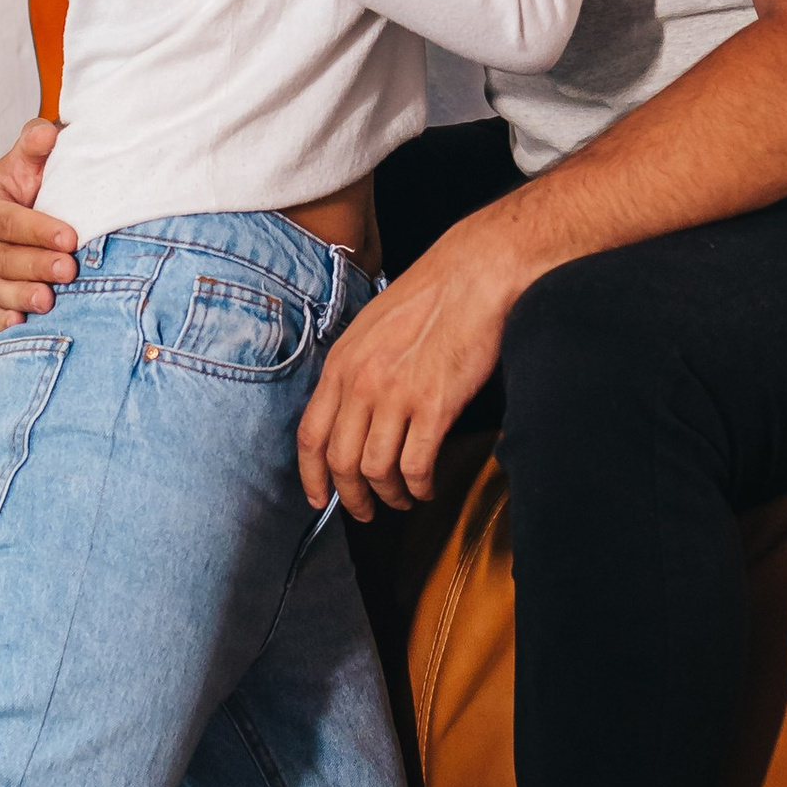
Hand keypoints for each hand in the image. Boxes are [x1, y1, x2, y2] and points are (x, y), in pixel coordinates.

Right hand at [0, 121, 75, 326]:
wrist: (18, 213)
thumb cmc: (26, 186)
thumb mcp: (28, 161)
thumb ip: (35, 144)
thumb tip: (47, 132)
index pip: (8, 221)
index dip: (37, 230)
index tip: (69, 237)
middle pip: (2, 258)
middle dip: (35, 265)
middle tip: (68, 270)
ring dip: (21, 295)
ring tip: (48, 300)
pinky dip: (4, 318)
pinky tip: (20, 323)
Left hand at [297, 220, 519, 519]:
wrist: (476, 274)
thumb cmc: (433, 296)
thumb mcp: (373, 328)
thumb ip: (356, 369)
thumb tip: (353, 413)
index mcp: (342, 364)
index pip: (310, 436)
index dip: (312, 477)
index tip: (320, 499)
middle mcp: (361, 383)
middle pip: (341, 462)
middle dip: (352, 497)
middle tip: (366, 512)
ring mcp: (396, 395)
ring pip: (376, 471)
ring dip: (389, 495)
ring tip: (404, 498)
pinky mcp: (434, 406)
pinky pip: (415, 466)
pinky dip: (419, 486)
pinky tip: (427, 485)